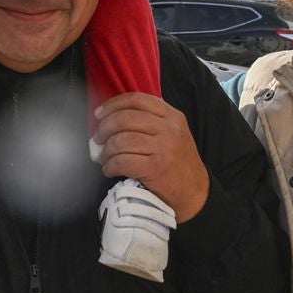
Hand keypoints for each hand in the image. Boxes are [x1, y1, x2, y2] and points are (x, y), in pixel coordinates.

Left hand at [91, 93, 209, 222]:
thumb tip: (114, 116)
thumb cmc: (179, 163)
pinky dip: (110, 166)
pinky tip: (109, 169)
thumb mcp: (174, 133)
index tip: (99, 113)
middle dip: (104, 128)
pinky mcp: (155, 169)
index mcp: (172, 116)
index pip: (137, 100)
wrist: (195, 192)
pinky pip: (122, 161)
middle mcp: (169, 129)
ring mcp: (163, 148)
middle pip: (125, 118)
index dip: (113, 104)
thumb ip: (152, 120)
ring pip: (121, 140)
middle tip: (97, 139)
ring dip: (106, 150)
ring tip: (104, 158)